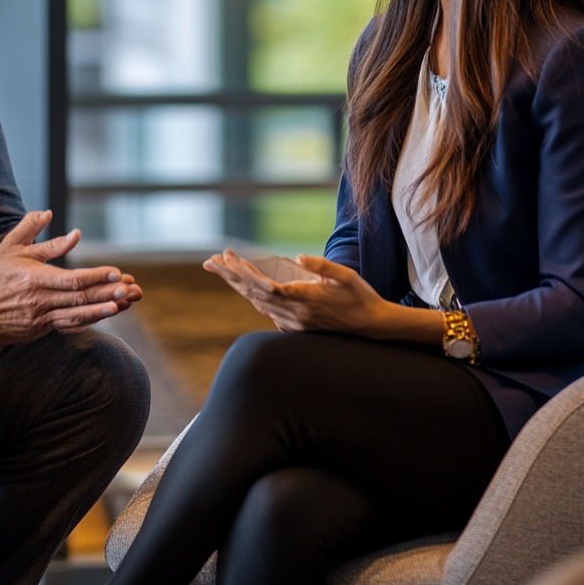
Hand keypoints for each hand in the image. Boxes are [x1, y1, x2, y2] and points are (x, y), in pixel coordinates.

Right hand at [0, 210, 141, 342]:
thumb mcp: (11, 247)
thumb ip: (33, 230)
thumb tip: (51, 213)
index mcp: (33, 278)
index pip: (72, 279)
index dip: (96, 276)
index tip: (116, 272)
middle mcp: (38, 301)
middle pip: (79, 298)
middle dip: (107, 294)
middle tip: (130, 289)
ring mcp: (39, 319)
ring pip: (77, 316)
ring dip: (102, 311)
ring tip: (123, 305)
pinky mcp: (39, 330)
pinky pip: (68, 326)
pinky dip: (87, 321)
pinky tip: (103, 315)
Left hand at [203, 250, 442, 343]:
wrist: (373, 327)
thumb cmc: (361, 298)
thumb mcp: (345, 277)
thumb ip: (322, 267)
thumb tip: (298, 257)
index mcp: (304, 299)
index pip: (264, 285)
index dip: (243, 272)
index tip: (227, 258)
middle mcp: (294, 313)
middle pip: (253, 293)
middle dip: (230, 276)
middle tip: (210, 261)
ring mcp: (294, 322)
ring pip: (257, 302)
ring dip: (238, 285)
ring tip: (221, 269)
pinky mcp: (297, 326)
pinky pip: (267, 311)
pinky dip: (252, 297)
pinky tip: (244, 289)